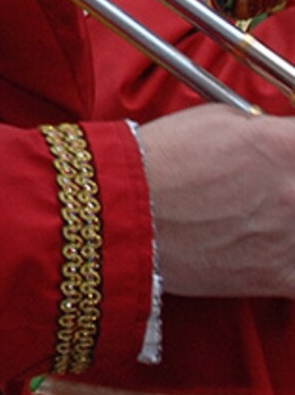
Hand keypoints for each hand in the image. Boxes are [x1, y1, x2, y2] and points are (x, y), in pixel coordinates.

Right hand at [138, 108, 294, 296]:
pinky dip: (293, 259)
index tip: (287, 152)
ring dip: (291, 219)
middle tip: (274, 188)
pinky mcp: (276, 275)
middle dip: (290, 186)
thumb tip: (280, 137)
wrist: (118, 211)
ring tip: (266, 215)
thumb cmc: (157, 160)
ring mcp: (289, 235)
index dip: (294, 149)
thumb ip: (262, 129)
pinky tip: (278, 248)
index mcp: (284, 145)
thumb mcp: (214, 118)